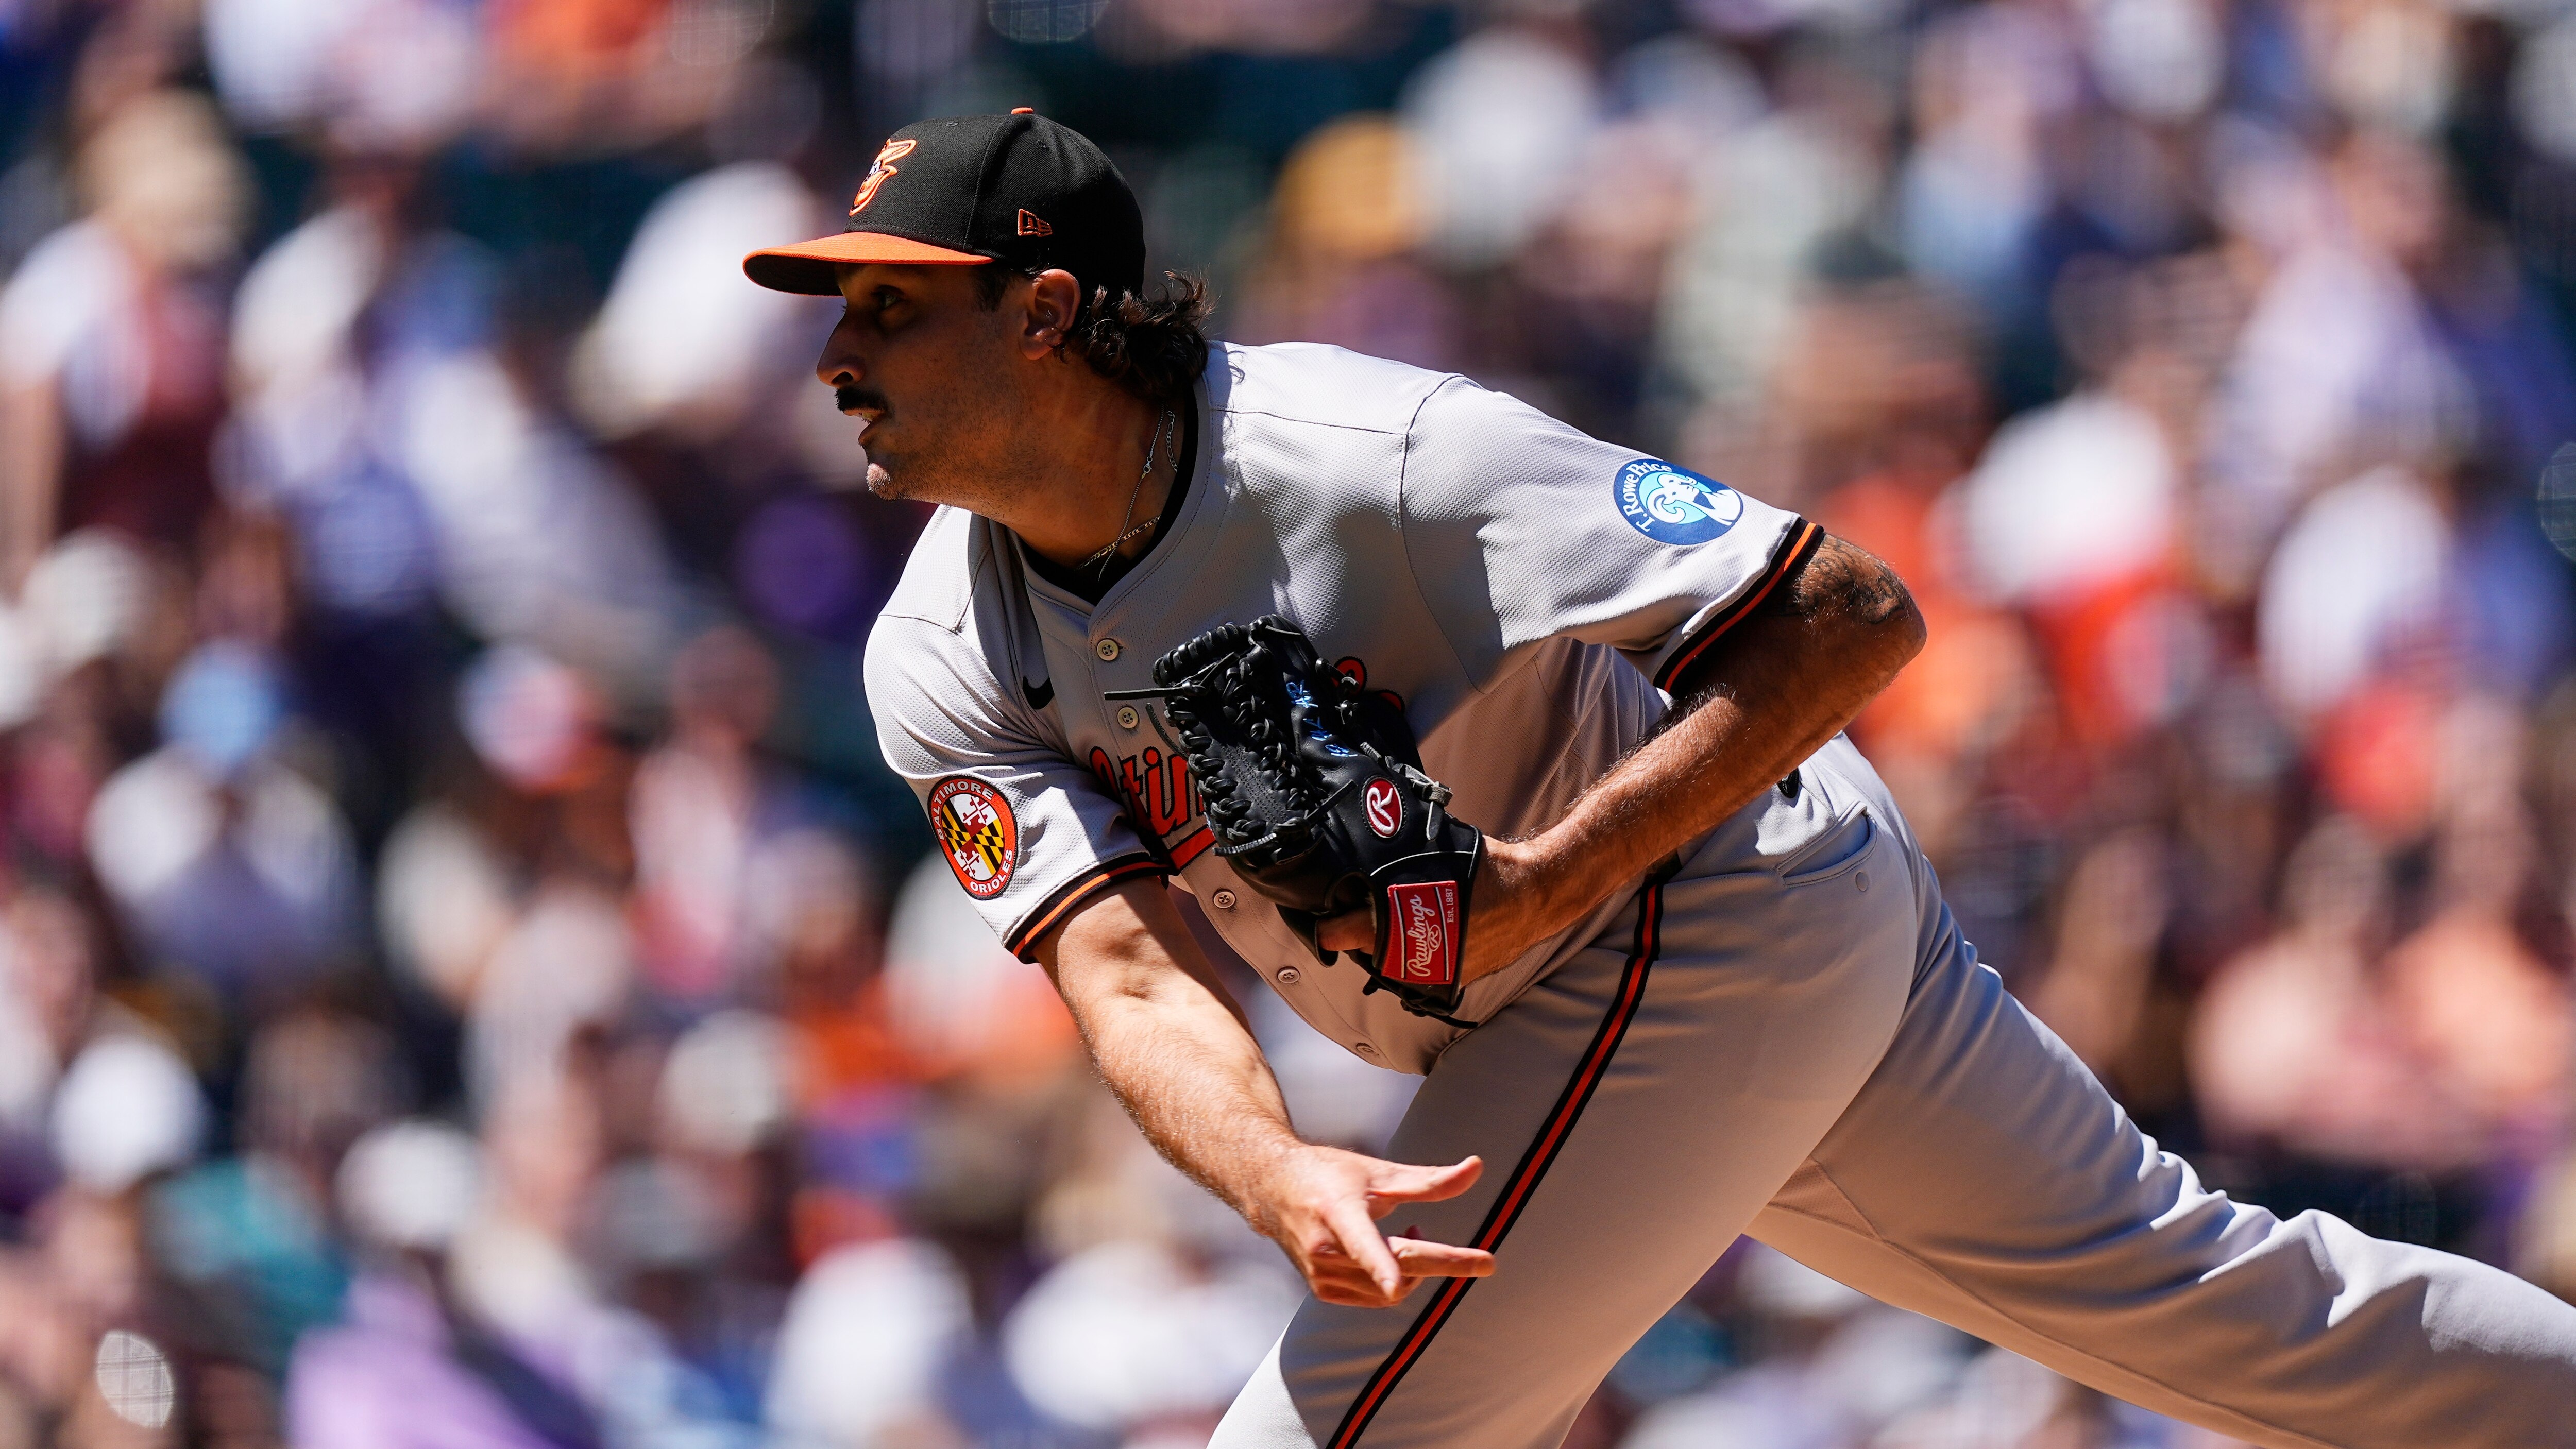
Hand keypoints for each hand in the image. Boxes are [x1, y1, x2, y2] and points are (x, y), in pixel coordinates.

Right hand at [1245, 1145, 1493, 1307]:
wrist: (1273, 1189)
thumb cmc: (1330, 1174)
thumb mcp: (1379, 1171)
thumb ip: (1429, 1180)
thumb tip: (1477, 1169)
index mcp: (1337, 1212)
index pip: (1364, 1244)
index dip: (1382, 1267)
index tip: (1399, 1283)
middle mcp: (1325, 1248)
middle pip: (1397, 1269)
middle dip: (1442, 1265)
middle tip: (1486, 1263)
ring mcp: (1320, 1274)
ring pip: (1390, 1291)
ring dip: (1416, 1268)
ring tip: (1414, 1231)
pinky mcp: (1321, 1289)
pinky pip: (1374, 1298)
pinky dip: (1395, 1281)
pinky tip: (1391, 1252)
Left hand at [1316, 838, 1555, 985]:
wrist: (1535, 895)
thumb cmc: (1486, 868)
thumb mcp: (1435, 853)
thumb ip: (1395, 860)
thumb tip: (1361, 847)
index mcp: (1402, 920)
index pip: (1344, 933)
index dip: (1330, 926)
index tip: (1322, 919)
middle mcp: (1415, 954)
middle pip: (1366, 951)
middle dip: (1360, 932)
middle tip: (1361, 910)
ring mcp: (1435, 972)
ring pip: (1392, 964)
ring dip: (1388, 945)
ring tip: (1399, 918)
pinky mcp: (1454, 980)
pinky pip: (1422, 970)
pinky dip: (1418, 953)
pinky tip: (1427, 931)